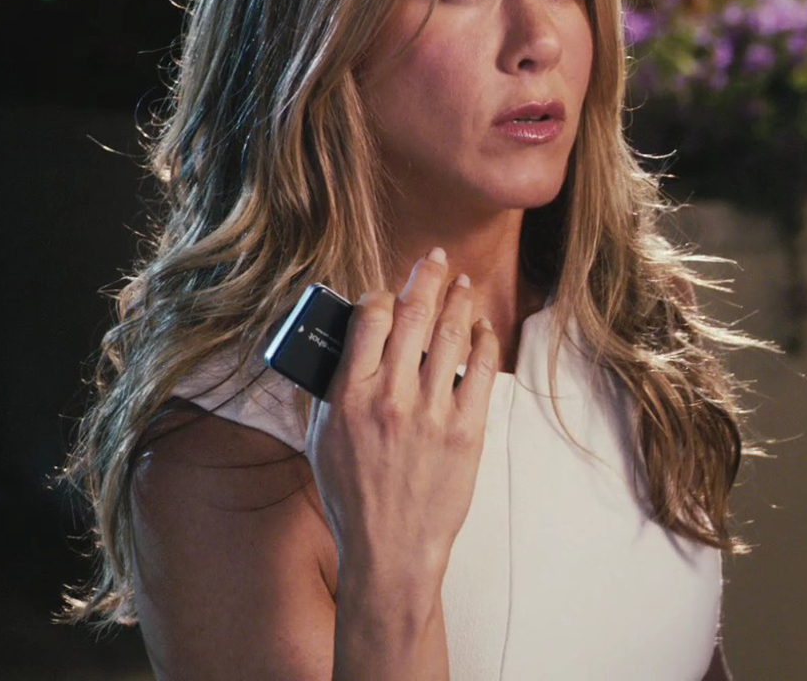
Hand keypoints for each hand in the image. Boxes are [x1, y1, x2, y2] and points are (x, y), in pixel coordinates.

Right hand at [305, 248, 500, 587]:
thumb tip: (342, 347)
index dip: (379, 294)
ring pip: (450, 335)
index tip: (387, 290)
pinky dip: (484, 341)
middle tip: (436, 259)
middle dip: (427, 278)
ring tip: (464, 282)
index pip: (367, 319)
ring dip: (460, 300)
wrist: (390, 548)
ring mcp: (431, 412)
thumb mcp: (322, 440)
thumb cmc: (352, 497)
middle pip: (413, 315)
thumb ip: (332, 390)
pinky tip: (483, 327)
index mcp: (348, 395)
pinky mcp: (466, 430)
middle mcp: (390, 396)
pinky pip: (480, 370)